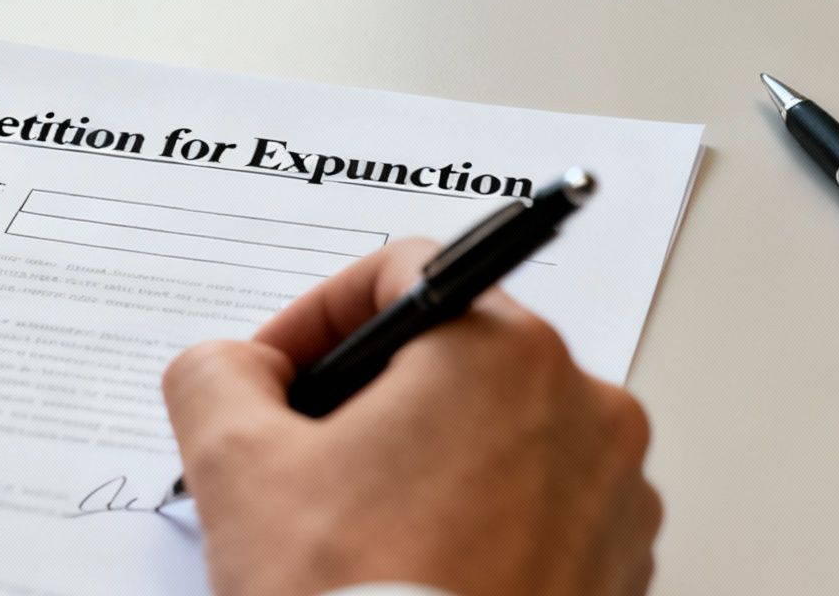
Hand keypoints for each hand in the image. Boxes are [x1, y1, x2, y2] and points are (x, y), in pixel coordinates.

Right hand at [164, 239, 660, 595]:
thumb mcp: (235, 468)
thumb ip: (216, 375)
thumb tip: (234, 367)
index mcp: (501, 353)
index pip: (404, 272)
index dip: (318, 316)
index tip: (277, 374)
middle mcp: (584, 408)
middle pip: (456, 356)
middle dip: (372, 396)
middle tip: (305, 456)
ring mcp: (616, 495)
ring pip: (502, 434)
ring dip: (429, 459)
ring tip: (359, 525)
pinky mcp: (621, 568)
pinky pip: (544, 509)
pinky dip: (483, 520)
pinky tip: (418, 565)